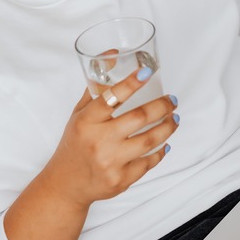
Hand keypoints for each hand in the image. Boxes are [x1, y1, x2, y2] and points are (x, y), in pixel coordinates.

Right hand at [42, 67, 177, 206]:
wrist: (66, 184)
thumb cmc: (75, 144)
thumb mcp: (79, 114)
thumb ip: (97, 87)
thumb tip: (113, 55)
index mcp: (86, 121)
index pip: (111, 97)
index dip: (131, 82)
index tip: (147, 71)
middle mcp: (98, 141)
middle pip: (139, 118)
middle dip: (162, 106)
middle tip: (172, 100)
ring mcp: (110, 162)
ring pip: (150, 140)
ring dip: (167, 127)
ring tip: (173, 119)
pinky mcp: (120, 180)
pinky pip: (148, 162)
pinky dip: (160, 152)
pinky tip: (165, 143)